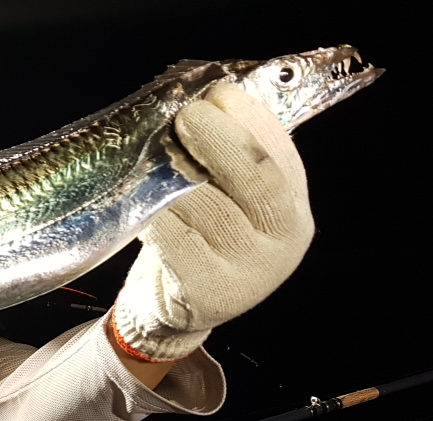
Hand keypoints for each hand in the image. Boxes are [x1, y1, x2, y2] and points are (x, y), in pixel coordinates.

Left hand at [113, 83, 313, 361]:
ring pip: (208, 207)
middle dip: (219, 140)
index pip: (280, 155)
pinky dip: (155, 215)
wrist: (172, 313)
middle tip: (186, 116)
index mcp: (292, 209)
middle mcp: (282, 241)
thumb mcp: (226, 200)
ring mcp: (250, 271)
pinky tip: (141, 204)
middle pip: (256, 178)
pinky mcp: (209, 292)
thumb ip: (226, 160)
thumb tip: (205, 99)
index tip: (217, 93)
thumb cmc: (197, 242)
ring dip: (176, 176)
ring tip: (154, 158)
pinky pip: (176, 240)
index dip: (250, 119)